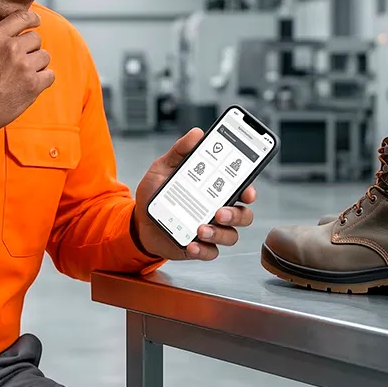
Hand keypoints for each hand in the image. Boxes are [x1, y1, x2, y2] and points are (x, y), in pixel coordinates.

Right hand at [0, 3, 53, 149]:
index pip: (22, 18)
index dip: (32, 19)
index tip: (36, 22)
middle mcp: (11, 49)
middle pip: (36, 38)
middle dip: (30, 48)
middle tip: (19, 60)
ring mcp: (24, 67)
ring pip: (44, 56)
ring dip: (37, 64)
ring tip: (22, 74)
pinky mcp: (33, 85)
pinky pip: (49, 75)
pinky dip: (43, 80)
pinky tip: (29, 84)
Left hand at [133, 128, 255, 260]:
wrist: (138, 220)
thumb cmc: (156, 193)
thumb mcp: (164, 167)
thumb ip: (180, 151)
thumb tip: (196, 134)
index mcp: (214, 190)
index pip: (240, 189)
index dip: (249, 190)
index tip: (247, 191)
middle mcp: (217, 211)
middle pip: (243, 215)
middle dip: (236, 214)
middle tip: (220, 211)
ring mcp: (210, 230)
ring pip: (230, 236)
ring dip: (219, 233)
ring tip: (200, 228)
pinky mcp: (198, 247)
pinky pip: (210, 252)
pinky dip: (202, 250)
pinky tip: (191, 244)